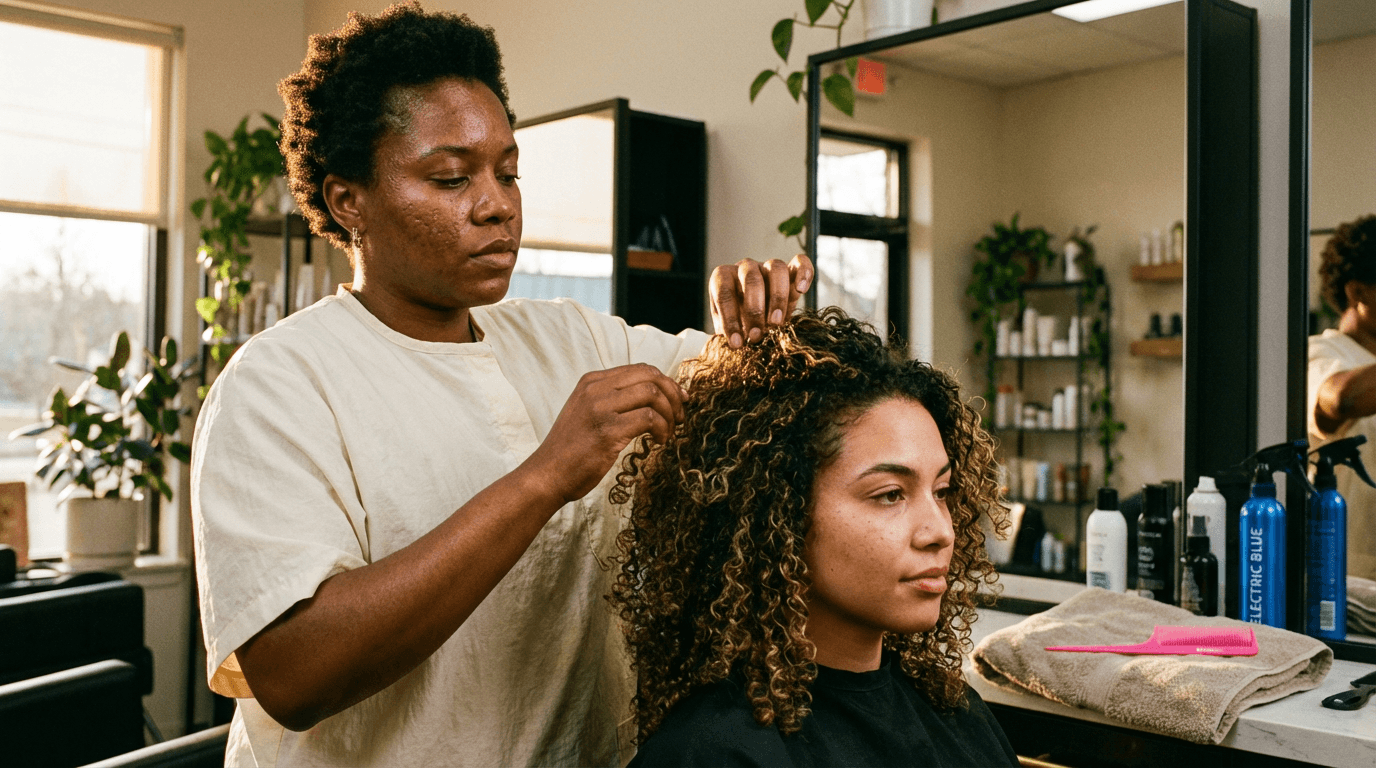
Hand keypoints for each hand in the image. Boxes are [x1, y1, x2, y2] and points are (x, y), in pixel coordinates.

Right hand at [524, 364, 684, 503]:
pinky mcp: (607, 431)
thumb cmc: (571, 450)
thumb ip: (612, 400)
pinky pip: (649, 418)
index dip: (666, 383)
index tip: (678, 400)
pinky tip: (658, 442)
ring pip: (653, 394)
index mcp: (591, 381)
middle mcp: (595, 389)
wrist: (547, 475)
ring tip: (668, 432)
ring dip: (670, 413)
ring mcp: (600, 408)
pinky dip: (661, 429)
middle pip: (650, 376)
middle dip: (673, 395)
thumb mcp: (586, 413)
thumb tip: (652, 396)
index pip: (640, 369)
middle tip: (679, 417)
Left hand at [709, 255, 813, 347]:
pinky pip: (799, 263)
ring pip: (776, 268)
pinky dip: (804, 272)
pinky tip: (801, 290)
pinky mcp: (790, 272)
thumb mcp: (729, 331)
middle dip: (755, 310)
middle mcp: (745, 268)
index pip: (724, 292)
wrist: (753, 322)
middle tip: (757, 335)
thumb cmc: (737, 326)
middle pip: (751, 278)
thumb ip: (732, 333)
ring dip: (778, 297)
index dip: (729, 318)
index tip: (737, 343)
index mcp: (723, 277)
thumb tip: (738, 344)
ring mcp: (768, 267)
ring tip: (777, 323)